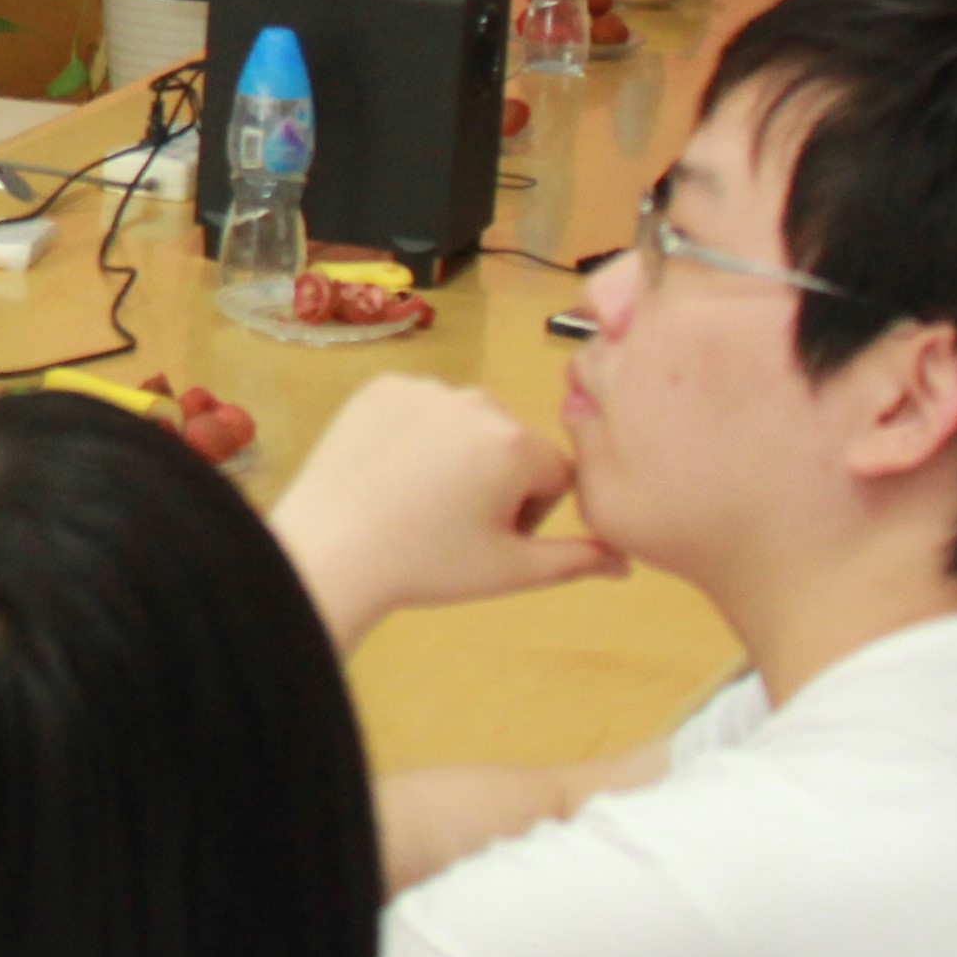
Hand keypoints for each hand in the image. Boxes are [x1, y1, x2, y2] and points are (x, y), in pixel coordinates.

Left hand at [268, 377, 610, 648]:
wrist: (329, 551)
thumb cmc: (426, 565)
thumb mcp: (510, 570)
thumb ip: (577, 559)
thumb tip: (627, 561)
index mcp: (516, 444)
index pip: (556, 473)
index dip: (531, 512)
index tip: (491, 537)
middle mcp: (477, 402)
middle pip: (511, 443)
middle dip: (496, 480)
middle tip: (451, 523)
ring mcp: (424, 388)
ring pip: (465, 423)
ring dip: (457, 454)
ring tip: (418, 499)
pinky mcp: (381, 386)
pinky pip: (419, 407)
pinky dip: (413, 434)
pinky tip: (391, 472)